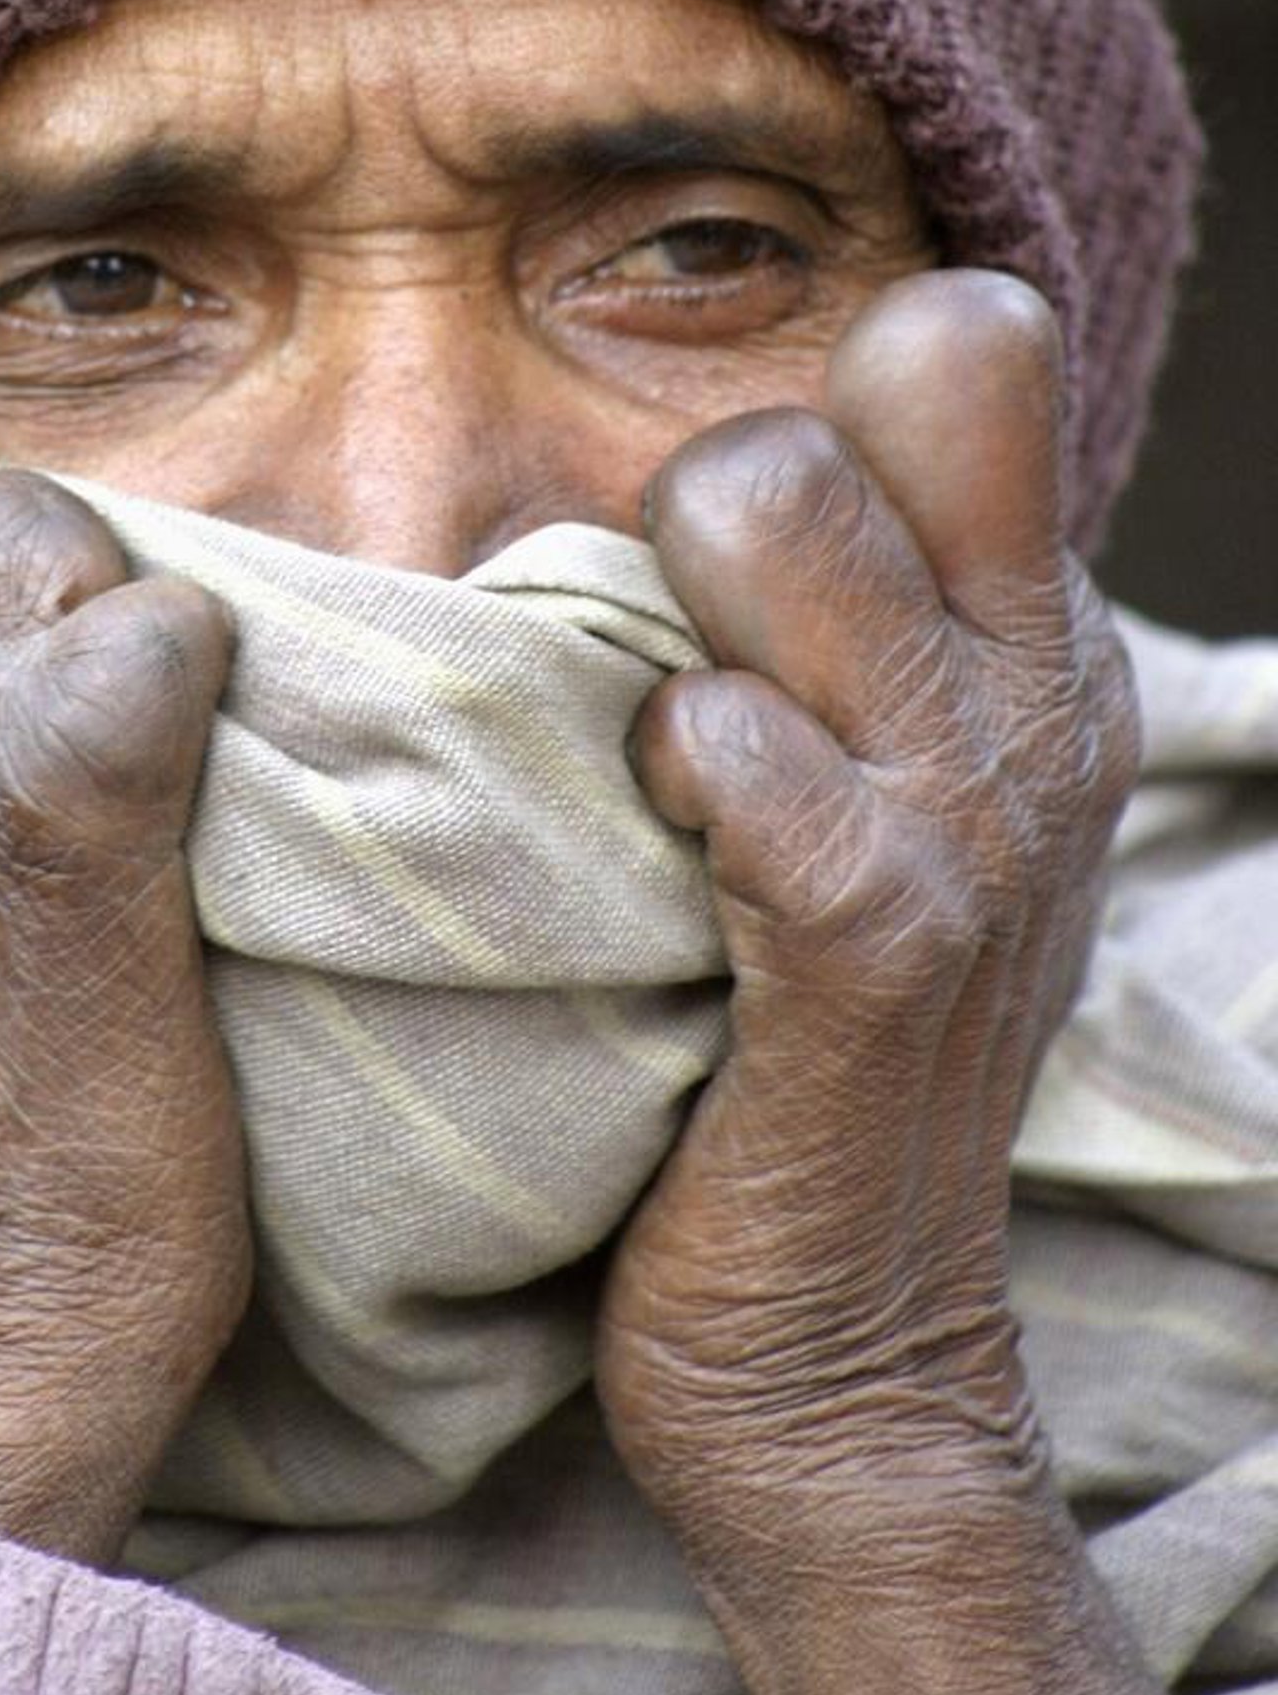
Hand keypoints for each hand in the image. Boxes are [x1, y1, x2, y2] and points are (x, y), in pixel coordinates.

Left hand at [599, 269, 1139, 1567]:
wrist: (838, 1351)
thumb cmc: (802, 1047)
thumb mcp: (879, 806)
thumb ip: (844, 628)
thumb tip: (715, 464)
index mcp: (1035, 647)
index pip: (968, 343)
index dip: (824, 395)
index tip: (756, 554)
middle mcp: (1032, 700)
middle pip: (838, 406)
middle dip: (700, 508)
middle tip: (685, 673)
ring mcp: (969, 816)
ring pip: (771, 515)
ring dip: (666, 623)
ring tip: (671, 768)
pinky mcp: (874, 942)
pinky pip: (735, 739)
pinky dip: (664, 769)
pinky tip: (659, 854)